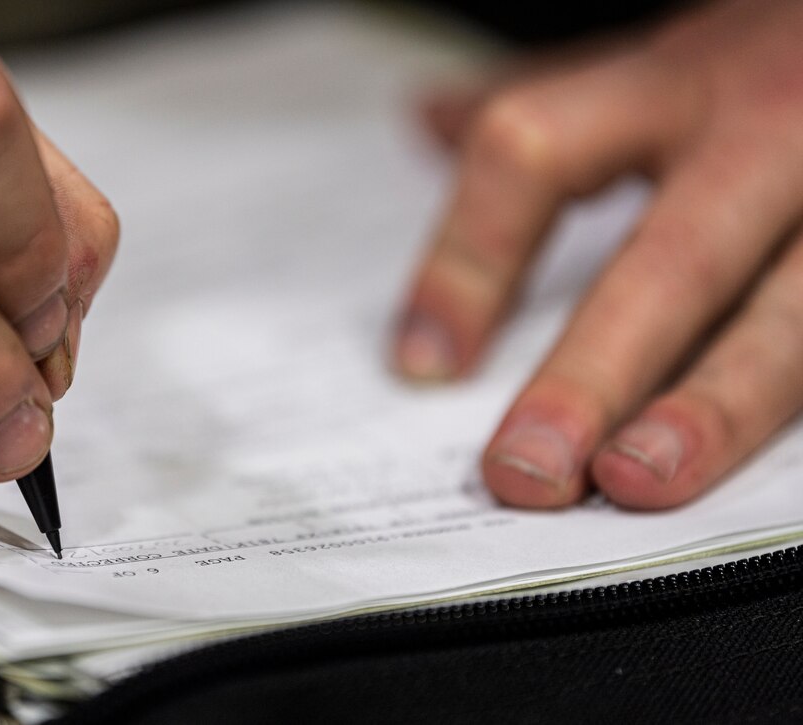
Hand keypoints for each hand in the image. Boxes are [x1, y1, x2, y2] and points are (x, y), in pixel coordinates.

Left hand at [394, 0, 802, 508]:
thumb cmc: (761, 60)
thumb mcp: (655, 62)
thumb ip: (550, 102)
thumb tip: (426, 116)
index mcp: (669, 85)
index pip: (532, 157)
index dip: (468, 262)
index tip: (421, 363)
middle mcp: (764, 137)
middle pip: (669, 264)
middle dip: (592, 376)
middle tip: (525, 472)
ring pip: (786, 323)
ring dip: (708, 412)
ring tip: (634, 483)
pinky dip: (778, 414)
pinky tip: (728, 470)